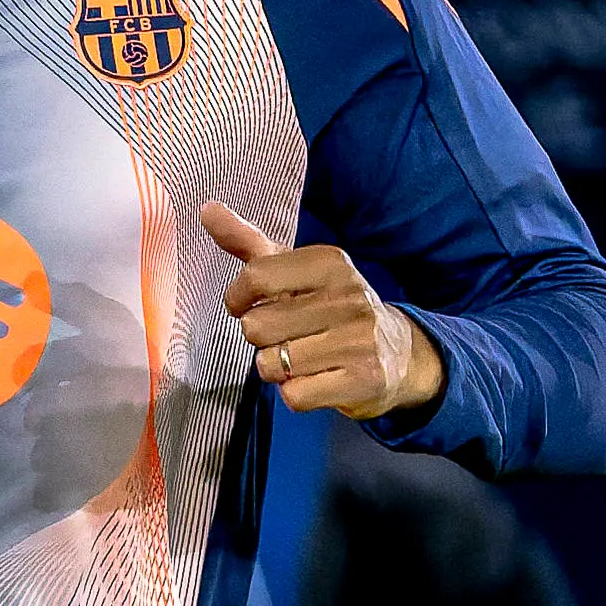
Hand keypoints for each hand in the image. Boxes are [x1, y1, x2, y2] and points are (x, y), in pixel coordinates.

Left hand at [202, 201, 448, 423]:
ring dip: (277, 369)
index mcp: (330, 263)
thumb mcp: (296, 270)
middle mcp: (348, 298)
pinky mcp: (362, 381)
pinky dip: (296, 394)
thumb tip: (206, 209)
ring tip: (303, 359)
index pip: (255, 277)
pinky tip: (316, 380)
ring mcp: (359, 341)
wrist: (400, 354)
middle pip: (257, 327)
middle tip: (287, 336)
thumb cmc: (332, 308)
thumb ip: (249, 242)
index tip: (250, 305)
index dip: (239, 299)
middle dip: (262, 339)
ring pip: (272, 364)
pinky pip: (295, 396)